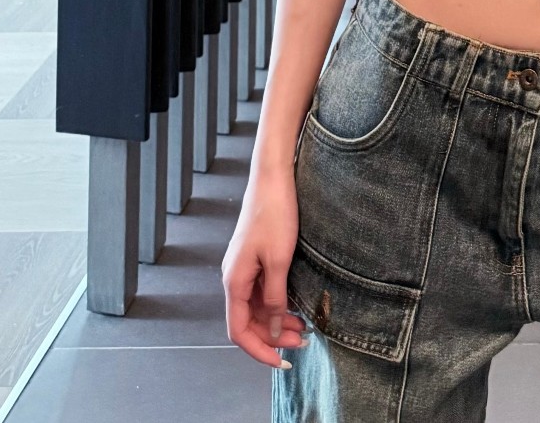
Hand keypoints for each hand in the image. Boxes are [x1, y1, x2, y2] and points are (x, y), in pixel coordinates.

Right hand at [222, 169, 308, 369]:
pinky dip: (279, 304)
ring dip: (278, 322)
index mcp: (234, 281)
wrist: (273, 177)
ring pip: (257, 308)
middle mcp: (234, 278)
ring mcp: (244, 269)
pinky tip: (296, 307)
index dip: (259, 350)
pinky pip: (263, 292)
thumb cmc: (274, 213)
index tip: (282, 362)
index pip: (238, 331)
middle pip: (248, 322)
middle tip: (303, 342)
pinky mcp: (254, 260)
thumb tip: (275, 330)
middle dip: (273, 338)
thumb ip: (275, 298)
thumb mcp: (278, 260)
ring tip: (305, 329)